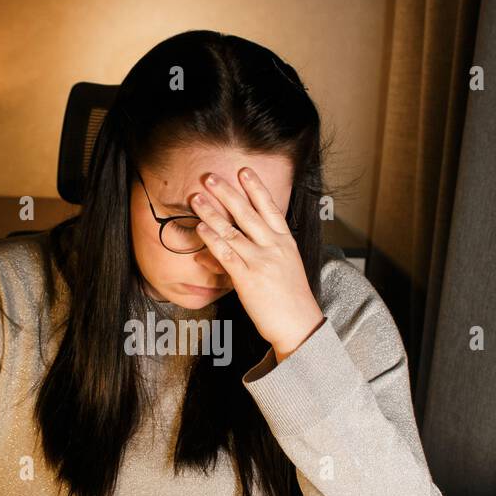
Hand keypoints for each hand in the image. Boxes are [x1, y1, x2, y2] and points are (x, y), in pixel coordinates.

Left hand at [191, 167, 325, 362]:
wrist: (299, 325)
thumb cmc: (290, 299)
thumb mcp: (286, 266)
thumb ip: (267, 251)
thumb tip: (244, 243)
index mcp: (285, 242)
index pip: (270, 208)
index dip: (256, 188)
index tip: (244, 171)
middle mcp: (274, 247)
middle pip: (247, 213)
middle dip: (227, 192)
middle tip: (210, 176)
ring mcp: (261, 262)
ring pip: (232, 231)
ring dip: (212, 212)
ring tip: (196, 198)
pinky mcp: (248, 279)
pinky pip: (226, 255)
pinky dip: (212, 240)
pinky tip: (200, 228)